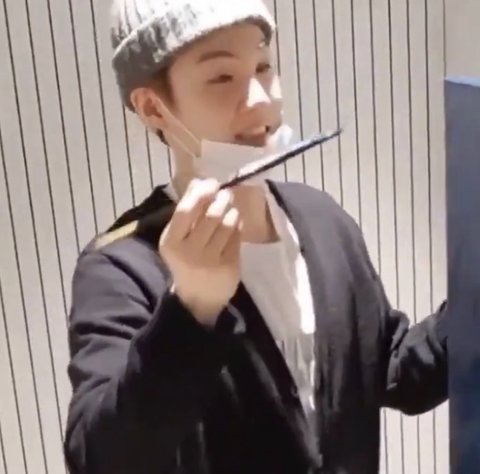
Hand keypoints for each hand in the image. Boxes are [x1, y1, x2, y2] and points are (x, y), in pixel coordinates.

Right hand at [159, 179, 241, 325]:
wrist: (196, 298)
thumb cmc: (185, 260)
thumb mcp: (178, 238)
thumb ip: (186, 210)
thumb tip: (198, 180)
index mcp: (171, 242)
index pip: (186, 210)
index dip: (201, 193)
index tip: (212, 184)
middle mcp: (188, 252)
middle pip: (211, 215)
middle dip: (221, 200)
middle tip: (226, 195)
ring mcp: (210, 261)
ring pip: (227, 225)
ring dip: (232, 212)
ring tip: (231, 210)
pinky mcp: (228, 267)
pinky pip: (237, 238)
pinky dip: (238, 227)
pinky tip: (236, 225)